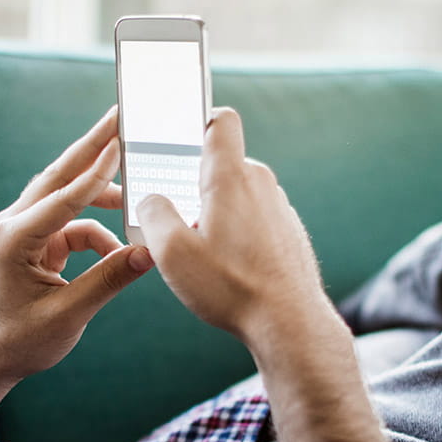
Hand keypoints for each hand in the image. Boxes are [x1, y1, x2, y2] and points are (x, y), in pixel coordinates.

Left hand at [0, 106, 153, 382]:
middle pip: (59, 176)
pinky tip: (120, 247)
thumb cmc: (21, 341)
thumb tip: (150, 252)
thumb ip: (109, 280)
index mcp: (14, 239)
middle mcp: (14, 225)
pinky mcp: (34, 241)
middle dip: (92, 146)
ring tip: (135, 186)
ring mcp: (23, 230)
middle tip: (119, 115)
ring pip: (66, 195)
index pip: (62, 199)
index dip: (95, 173)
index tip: (121, 143)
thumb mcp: (68, 315)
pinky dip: (97, 230)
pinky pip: (72, 223)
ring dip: (101, 193)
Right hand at [136, 107, 334, 347]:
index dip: (198, 118)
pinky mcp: (288, 234)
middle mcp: (261, 184)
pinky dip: (237, 233)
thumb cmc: (230, 286)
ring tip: (198, 249)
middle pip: (222, 165)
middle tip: (172, 213)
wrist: (289, 323)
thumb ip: (152, 214)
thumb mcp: (171, 251)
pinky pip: (255, 220)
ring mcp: (279, 209)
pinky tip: (226, 267)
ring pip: (239, 196)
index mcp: (231, 177)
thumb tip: (151, 200)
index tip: (178, 135)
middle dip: (194, 184)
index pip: (220, 121)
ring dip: (216, 212)